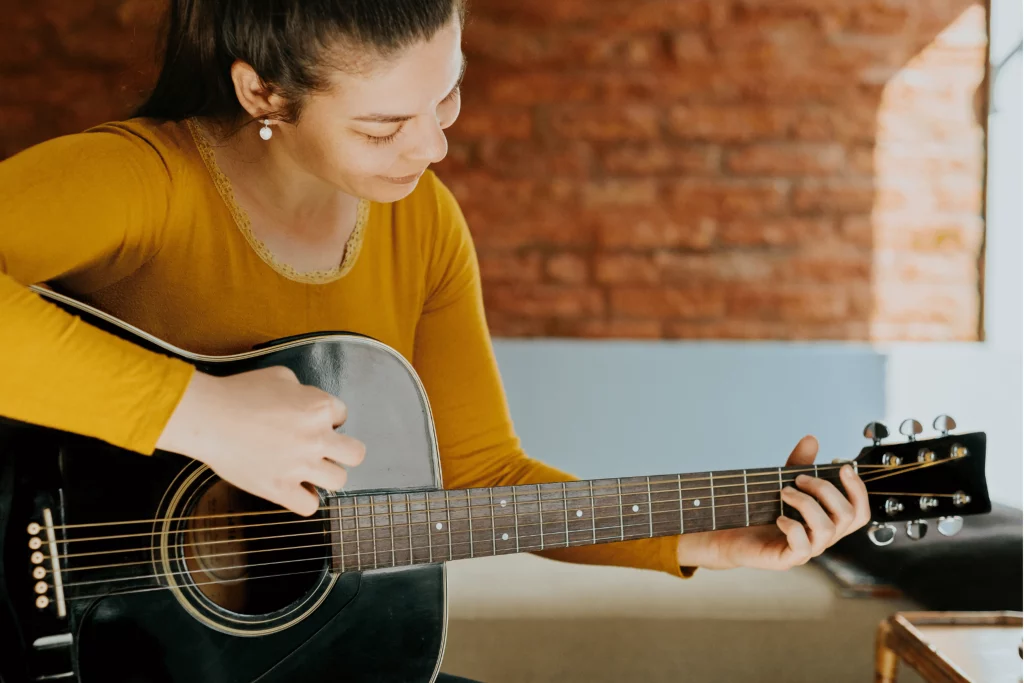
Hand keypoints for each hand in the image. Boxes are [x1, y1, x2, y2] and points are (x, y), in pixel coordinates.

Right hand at [156, 366, 365, 515]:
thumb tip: (304, 400)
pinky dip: (304, 500)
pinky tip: (294, 490)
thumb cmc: (239, 392)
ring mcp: (300, 466)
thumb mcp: (280, 376)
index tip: (311, 422)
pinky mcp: (280, 489)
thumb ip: (302, 390)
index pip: (342, 416)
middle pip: (356, 454)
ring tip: (308, 471)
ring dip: (325, 476)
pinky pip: (309, 506)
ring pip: (339, 481)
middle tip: (324, 451)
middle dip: (343, 451)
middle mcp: (316, 438)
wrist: (209, 417)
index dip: (328, 419)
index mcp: (319, 408)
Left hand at [676, 435, 870, 570]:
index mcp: (828, 520)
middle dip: (826, 489)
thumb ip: (799, 463)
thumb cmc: (763, 512)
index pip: (860, 511)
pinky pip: (803, 547)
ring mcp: (809, 550)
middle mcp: (823, 537)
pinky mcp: (789, 559)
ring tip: (784, 493)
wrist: (733, 536)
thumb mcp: (783, 482)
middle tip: (799, 479)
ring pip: (827, 529)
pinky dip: (792, 527)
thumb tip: (811, 439)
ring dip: (807, 503)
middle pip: (848, 515)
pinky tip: (779, 518)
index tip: (842, 466)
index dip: (858, 489)